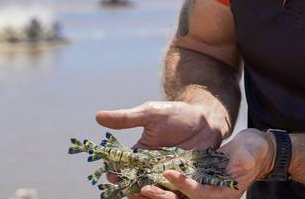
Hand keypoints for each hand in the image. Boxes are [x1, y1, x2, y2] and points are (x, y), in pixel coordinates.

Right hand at [96, 100, 226, 198]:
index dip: (117, 174)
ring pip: (156, 192)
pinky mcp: (187, 180)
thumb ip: (127, 118)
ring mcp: (170, 175)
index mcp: (141, 155)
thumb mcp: (150, 114)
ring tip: (146, 192)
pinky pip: (178, 191)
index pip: (124, 168)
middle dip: (132, 190)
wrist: (206, 118)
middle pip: (138, 185)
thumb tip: (98, 116)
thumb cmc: (177, 114)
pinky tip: (170, 193)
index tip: (112, 176)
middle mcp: (153, 169)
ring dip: (151, 195)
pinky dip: (173, 194)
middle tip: (129, 192)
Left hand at [139, 129, 274, 198]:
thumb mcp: (252, 152)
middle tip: (142, 189)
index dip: (185, 185)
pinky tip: (142, 178)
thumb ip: (247, 158)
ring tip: (134, 190)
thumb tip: (245, 161)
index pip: (200, 193)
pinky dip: (160, 183)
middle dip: (162, 197)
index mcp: (224, 193)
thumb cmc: (256, 150)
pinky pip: (174, 184)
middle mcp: (210, 194)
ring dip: (156, 193)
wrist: (253, 148)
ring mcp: (201, 186)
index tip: (169, 173)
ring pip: (174, 195)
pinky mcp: (194, 177)